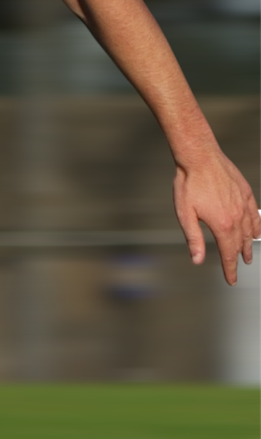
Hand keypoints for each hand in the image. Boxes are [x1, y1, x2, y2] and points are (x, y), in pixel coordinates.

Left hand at [173, 151, 260, 284]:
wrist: (200, 158)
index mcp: (222, 225)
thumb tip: (198, 260)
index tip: (231, 280)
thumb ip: (193, 239)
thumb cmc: (188, 185)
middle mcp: (237, 216)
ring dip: (249, 243)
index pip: (228, 253)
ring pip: (250, 229)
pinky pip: (255, 214)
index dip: (230, 269)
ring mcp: (243, 204)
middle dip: (239, 257)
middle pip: (240, 243)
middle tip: (240, 268)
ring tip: (249, 253)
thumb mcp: (185, 215)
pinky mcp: (245, 193)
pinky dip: (257, 225)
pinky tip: (258, 231)